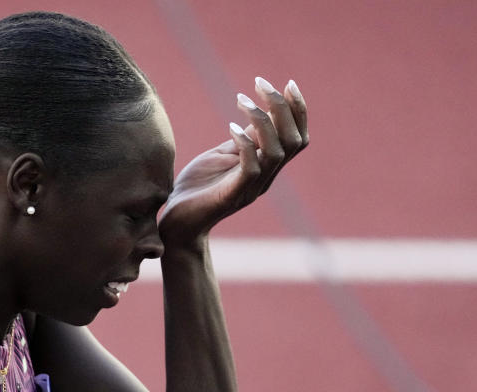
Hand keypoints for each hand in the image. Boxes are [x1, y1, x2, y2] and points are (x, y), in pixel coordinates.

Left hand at [158, 78, 308, 246]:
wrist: (178, 223)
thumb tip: (261, 112)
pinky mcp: (233, 195)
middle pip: (293, 140)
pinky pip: (251, 168)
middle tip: (260, 83)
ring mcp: (251, 187)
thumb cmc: (199, 187)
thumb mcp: (225, 155)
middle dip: (282, 107)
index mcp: (267, 166)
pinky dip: (246, 144)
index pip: (297, 137)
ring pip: (277, 152)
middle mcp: (266, 177)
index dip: (298, 110)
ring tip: (241, 100)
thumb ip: (245, 138)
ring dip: (262, 120)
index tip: (289, 83)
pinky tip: (230, 127)